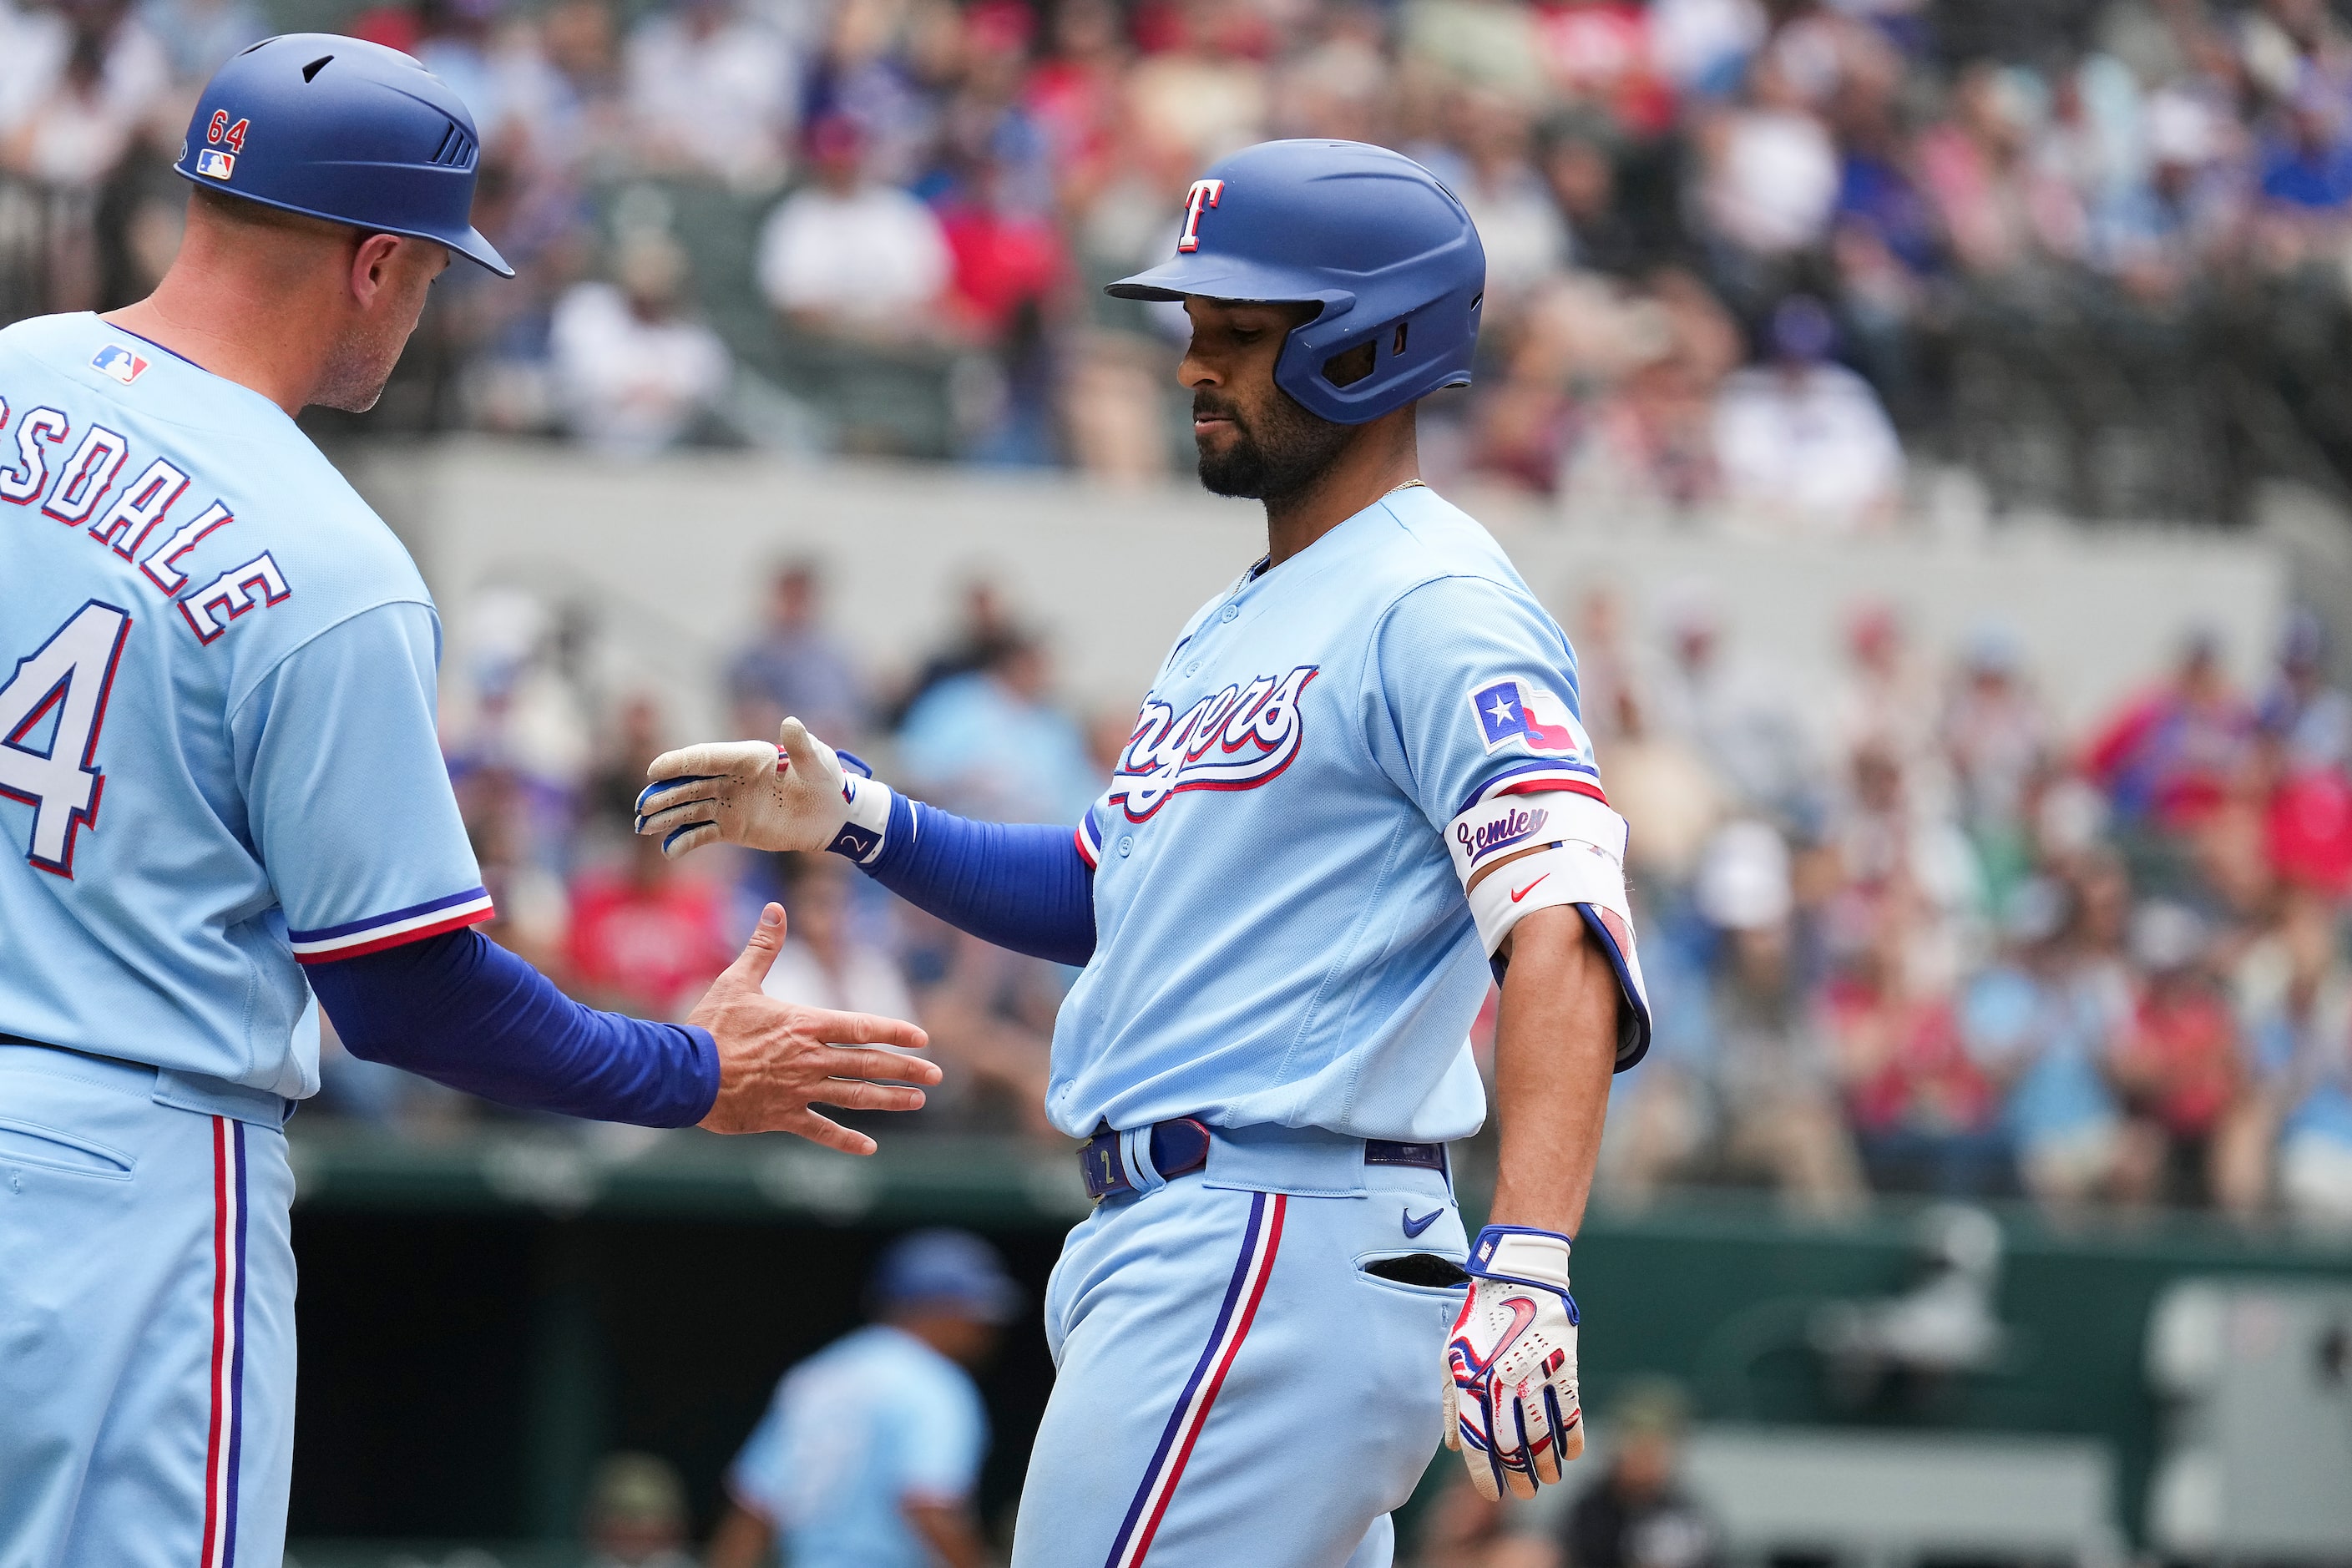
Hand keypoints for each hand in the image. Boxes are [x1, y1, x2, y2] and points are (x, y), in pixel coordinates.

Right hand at [636, 717, 866, 858]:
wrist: (830, 816)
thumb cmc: (825, 783)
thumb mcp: (817, 764)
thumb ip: (800, 748)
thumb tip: (790, 722)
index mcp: (747, 758)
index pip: (706, 758)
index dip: (679, 764)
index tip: (654, 771)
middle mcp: (730, 779)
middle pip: (690, 784)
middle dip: (664, 794)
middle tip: (642, 807)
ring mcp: (728, 804)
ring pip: (690, 809)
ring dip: (666, 816)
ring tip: (643, 827)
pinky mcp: (731, 828)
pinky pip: (702, 834)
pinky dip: (685, 841)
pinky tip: (669, 849)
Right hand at [689, 903, 938, 1151]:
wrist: (684, 1074)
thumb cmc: (710, 1026)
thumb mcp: (738, 981)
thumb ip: (763, 947)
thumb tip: (775, 909)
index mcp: (805, 1024)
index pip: (861, 1026)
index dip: (894, 1031)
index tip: (921, 1037)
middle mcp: (810, 1058)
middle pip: (867, 1064)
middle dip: (905, 1069)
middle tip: (936, 1076)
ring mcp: (799, 1090)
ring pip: (854, 1097)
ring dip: (888, 1100)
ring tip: (916, 1101)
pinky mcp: (782, 1116)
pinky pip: (821, 1130)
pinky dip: (845, 1140)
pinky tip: (869, 1148)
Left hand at [1444, 1225, 1583, 1500]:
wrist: (1518, 1279)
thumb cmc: (1480, 1320)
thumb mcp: (1453, 1356)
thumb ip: (1451, 1403)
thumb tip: (1454, 1447)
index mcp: (1471, 1383)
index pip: (1477, 1443)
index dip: (1485, 1474)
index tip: (1493, 1494)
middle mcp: (1501, 1385)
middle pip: (1511, 1446)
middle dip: (1518, 1475)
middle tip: (1524, 1492)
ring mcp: (1534, 1377)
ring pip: (1543, 1435)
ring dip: (1547, 1463)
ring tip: (1549, 1480)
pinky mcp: (1562, 1367)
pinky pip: (1570, 1412)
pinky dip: (1573, 1436)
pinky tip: (1572, 1454)